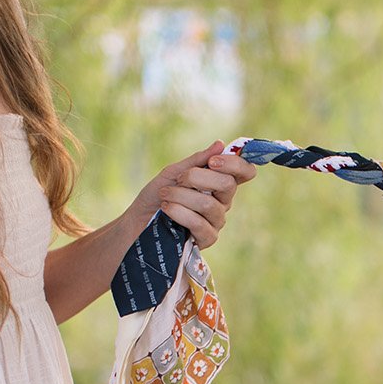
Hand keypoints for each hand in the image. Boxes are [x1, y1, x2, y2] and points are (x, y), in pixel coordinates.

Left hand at [129, 141, 257, 249]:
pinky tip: (166, 209)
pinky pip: (199, 223)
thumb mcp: (173, 172)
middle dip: (198, 177)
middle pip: (228, 185)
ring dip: (181, 195)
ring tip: (164, 196)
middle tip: (179, 179)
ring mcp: (216, 221)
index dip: (235, 163)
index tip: (213, 161)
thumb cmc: (157, 196)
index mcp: (219, 183)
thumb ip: (196, 161)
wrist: (138, 221)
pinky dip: (179, 212)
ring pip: (208, 204)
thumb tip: (220, 144)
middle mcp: (223, 202)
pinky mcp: (207, 239)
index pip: (245, 172)